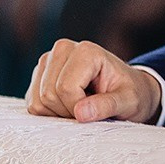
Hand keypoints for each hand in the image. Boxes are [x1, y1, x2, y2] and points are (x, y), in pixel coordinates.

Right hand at [25, 39, 161, 123]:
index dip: (79, 108)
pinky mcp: (39, 75)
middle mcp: (63, 49)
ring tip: (82, 104)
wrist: (128, 90)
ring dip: (58, 113)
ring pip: (37, 101)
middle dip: (68, 111)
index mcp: (86, 51)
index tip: (97, 109)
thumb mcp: (129, 101)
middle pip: (48, 95)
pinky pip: (33, 105)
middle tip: (90, 108)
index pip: (65, 89)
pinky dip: (50, 113)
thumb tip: (80, 113)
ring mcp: (48, 61)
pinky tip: (69, 104)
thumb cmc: (131, 94)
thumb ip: (107, 106)